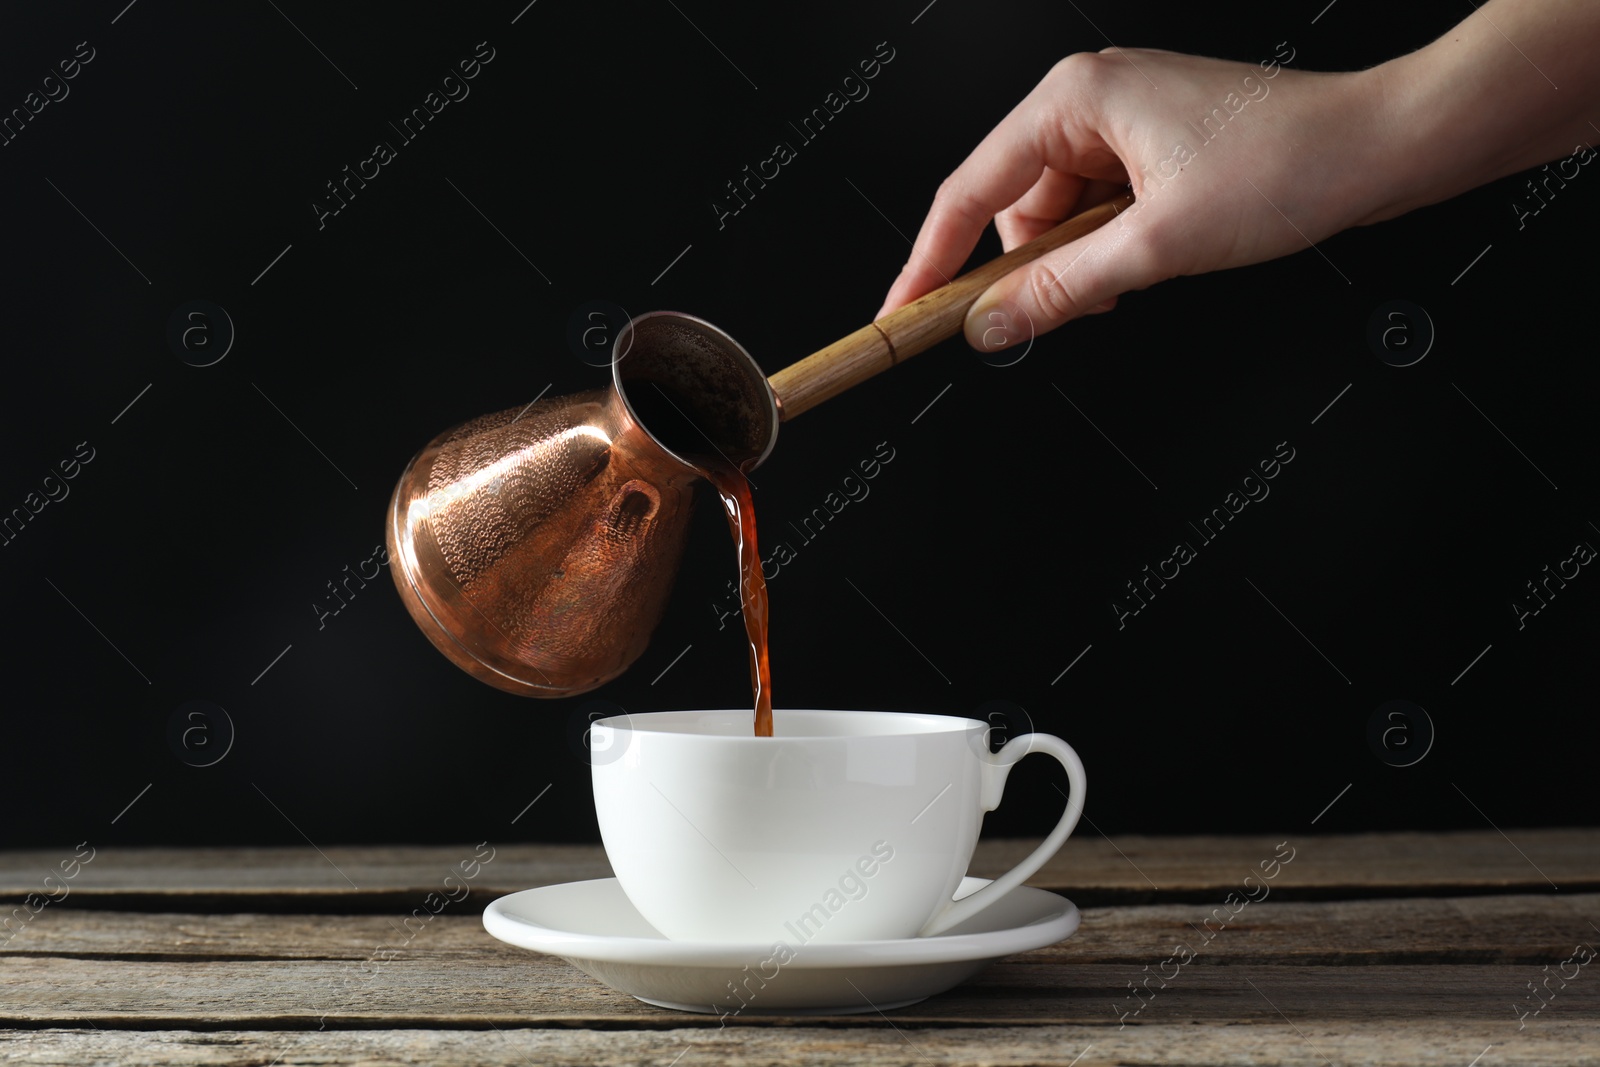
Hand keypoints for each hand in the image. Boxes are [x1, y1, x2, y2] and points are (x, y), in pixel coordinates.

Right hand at [875, 48, 1387, 350]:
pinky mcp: (1152, 151)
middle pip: (1012, 208)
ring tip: (1134, 277)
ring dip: (1079, 264)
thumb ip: (1062, 290)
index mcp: (1076, 98)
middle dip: (1031, 268)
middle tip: (1049, 316)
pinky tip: (1143, 266)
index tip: (904, 312)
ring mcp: (1124, 125)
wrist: (1381, 148)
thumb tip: (993, 325)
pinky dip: (1108, 251)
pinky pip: (1098, 213)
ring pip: (1057, 218)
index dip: (929, 260)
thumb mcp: (1159, 245)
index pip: (968, 190)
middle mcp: (1092, 101)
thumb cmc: (1290, 164)